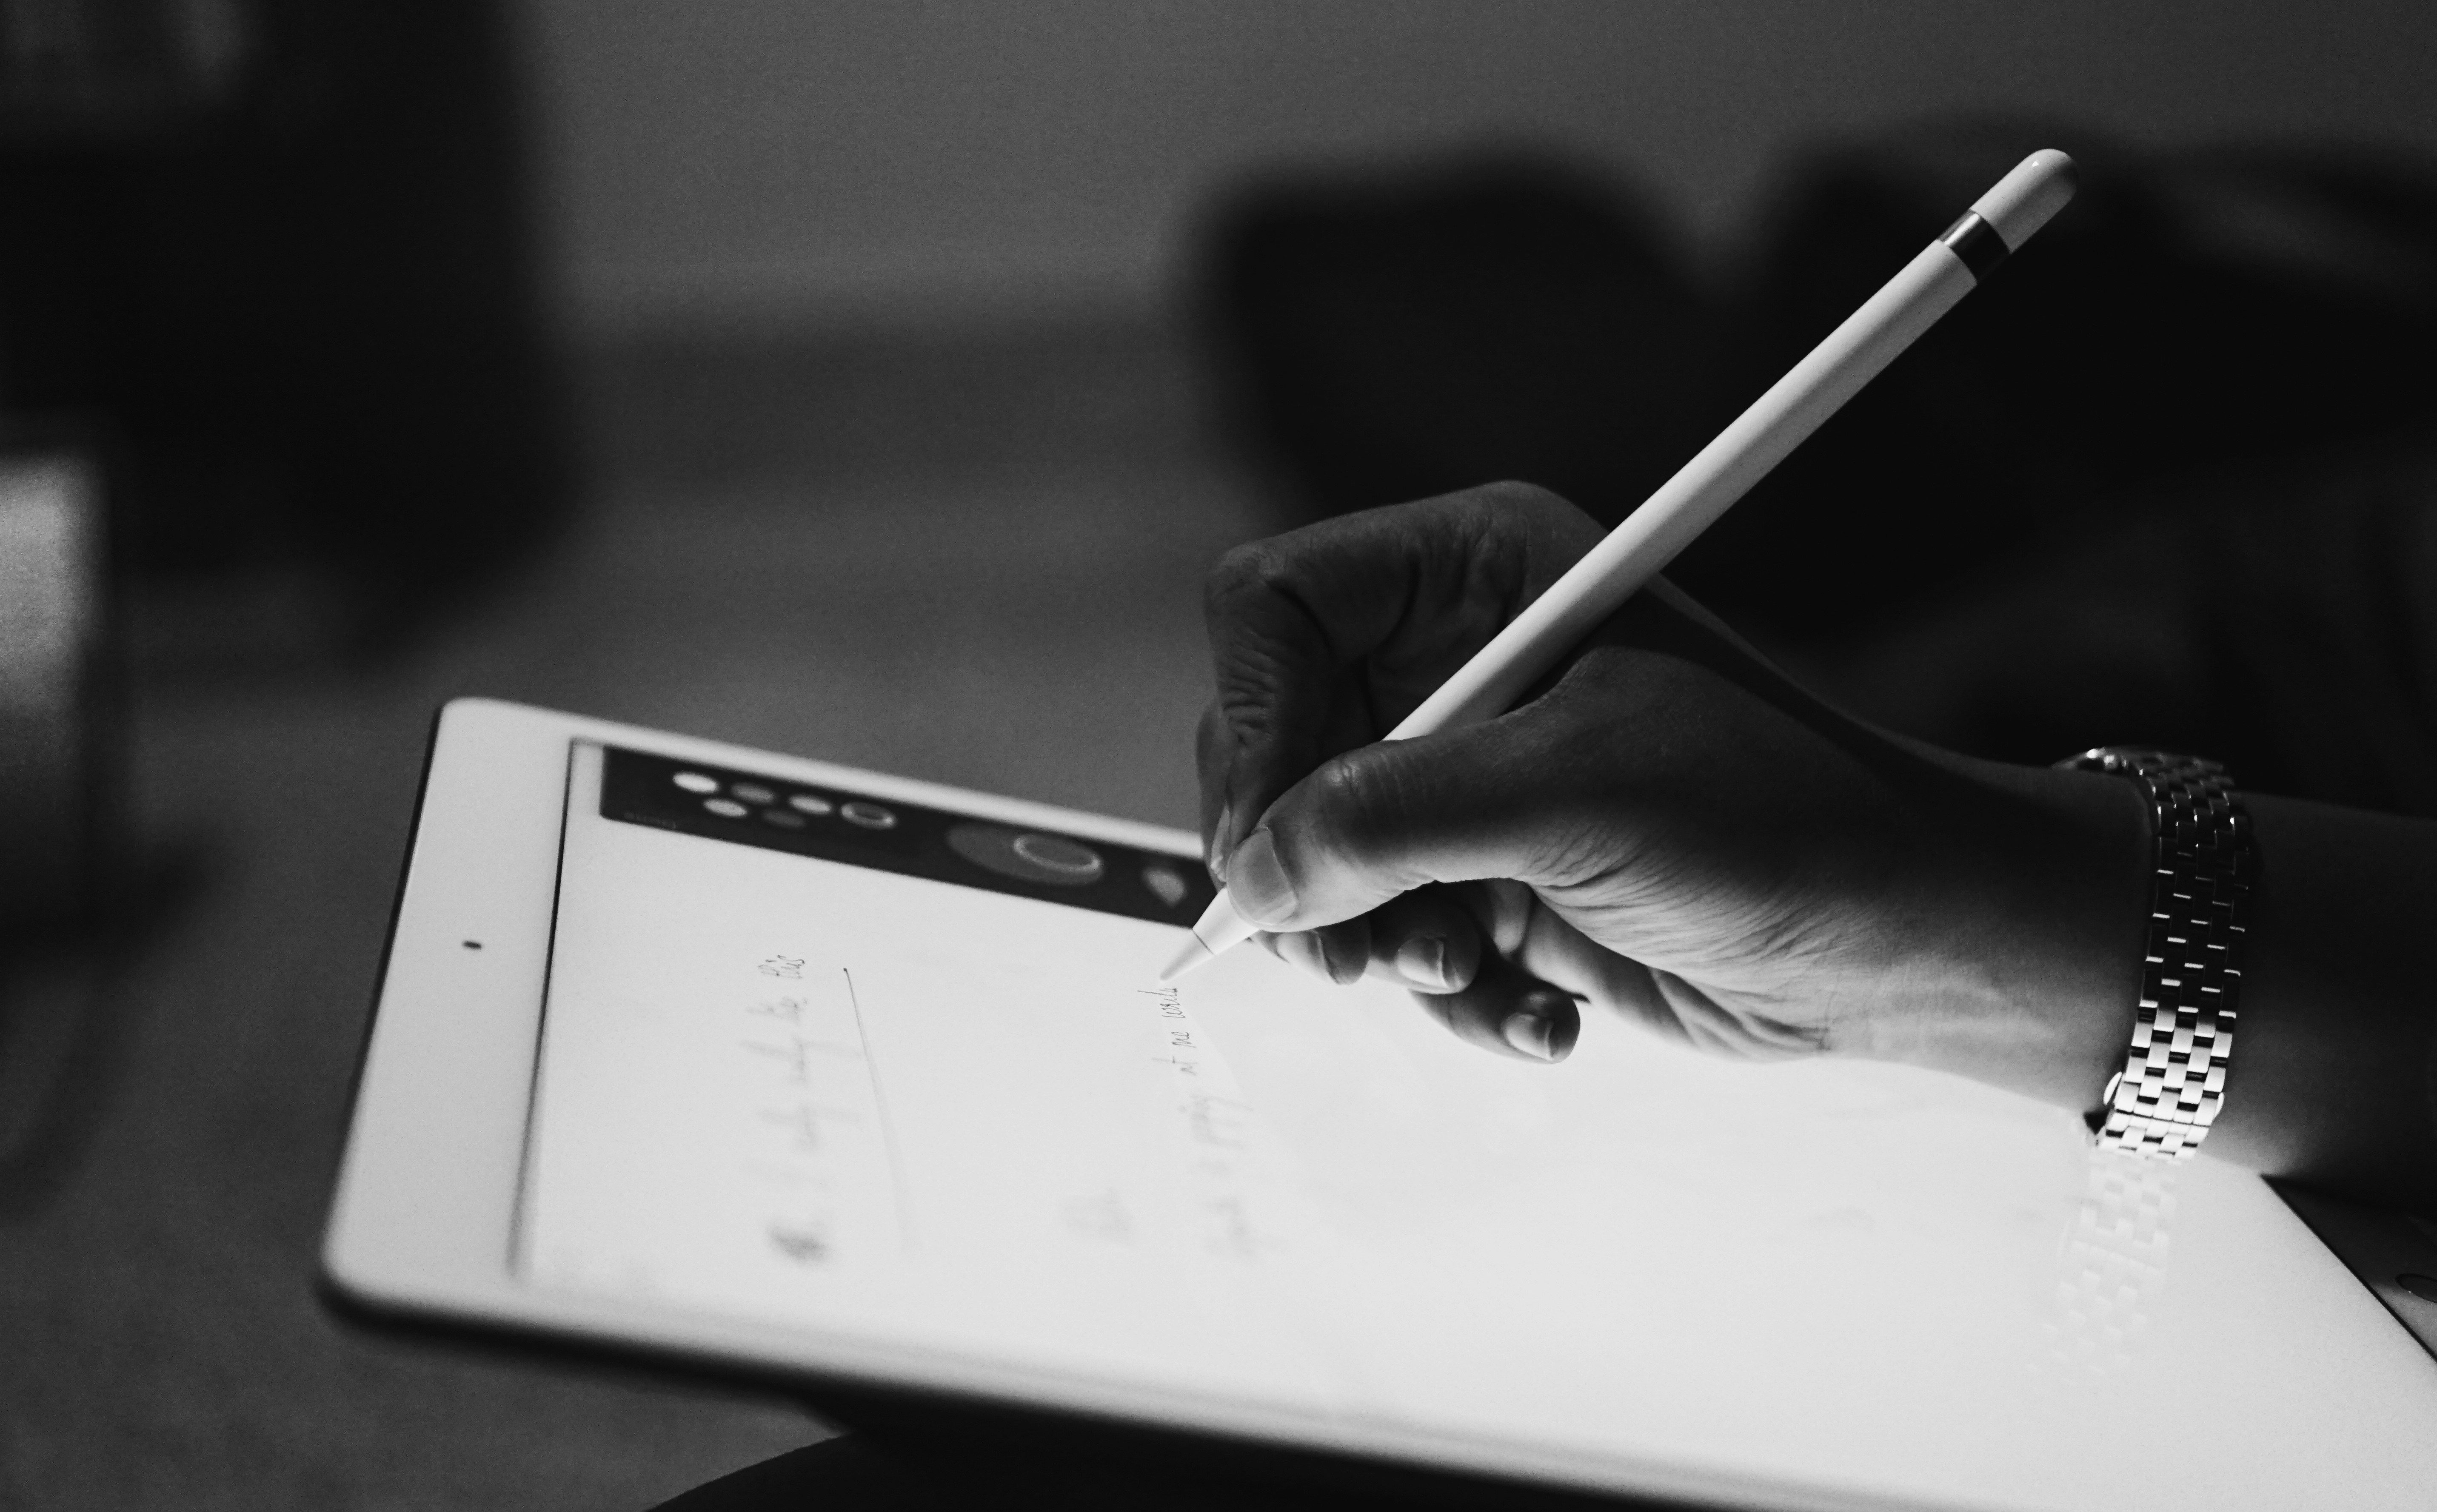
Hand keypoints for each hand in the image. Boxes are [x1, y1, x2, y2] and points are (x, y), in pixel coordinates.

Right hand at [1197, 483, 2149, 1112]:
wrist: (1904, 938)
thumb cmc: (1782, 821)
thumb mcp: (1576, 798)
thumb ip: (1393, 821)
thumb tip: (1250, 875)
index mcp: (1478, 572)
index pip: (1275, 609)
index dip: (1247, 724)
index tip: (1265, 847)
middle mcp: (1458, 662)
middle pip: (1276, 747)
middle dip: (1315, 865)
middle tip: (1376, 951)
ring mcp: (1472, 774)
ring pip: (1320, 860)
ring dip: (1381, 944)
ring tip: (1473, 977)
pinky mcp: (1494, 875)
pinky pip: (1390, 934)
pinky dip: (1450, 996)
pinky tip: (1537, 1012)